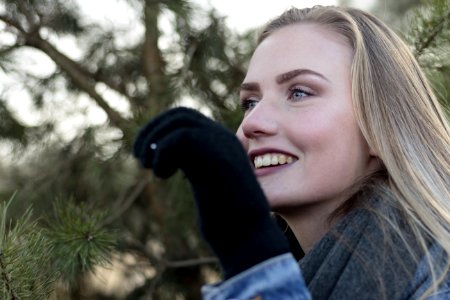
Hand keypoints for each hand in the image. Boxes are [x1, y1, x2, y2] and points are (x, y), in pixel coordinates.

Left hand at [133, 107, 289, 278]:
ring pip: (180, 121)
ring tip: (148, 165)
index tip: (146, 153)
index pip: (187, 119)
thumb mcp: (206, 187)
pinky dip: (163, 154)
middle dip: (153, 130)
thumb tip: (173, 162)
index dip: (160, 129)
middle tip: (140, 157)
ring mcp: (222, 144)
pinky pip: (181, 138)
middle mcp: (223, 138)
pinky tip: (163, 175)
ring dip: (154, 139)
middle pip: (181, 114)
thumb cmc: (228, 219)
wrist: (249, 236)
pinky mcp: (217, 156)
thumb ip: (195, 168)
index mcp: (222, 143)